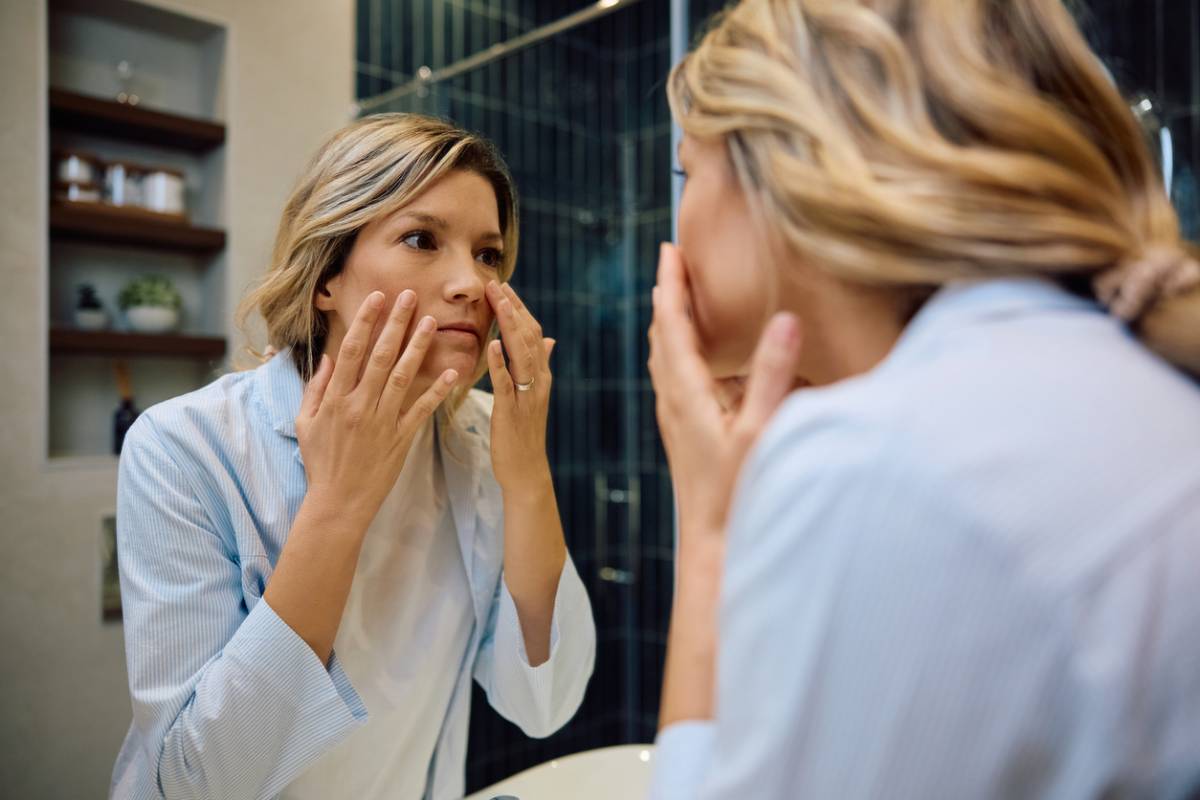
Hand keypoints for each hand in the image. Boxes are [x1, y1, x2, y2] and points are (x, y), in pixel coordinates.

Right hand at [296, 289, 458, 524]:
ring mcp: (381, 422)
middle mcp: (359, 406)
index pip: (351, 350)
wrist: (338, 503)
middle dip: (395, 323)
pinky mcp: (400, 440)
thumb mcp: (305, 424)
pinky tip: (452, 371)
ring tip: (431, 322)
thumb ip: (316, 389)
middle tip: (410, 296)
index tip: (378, 298)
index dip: (365, 321)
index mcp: (335, 399)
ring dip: (418, 348)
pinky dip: (437, 391)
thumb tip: (328, 358)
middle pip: (379, 356)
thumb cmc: (321, 463)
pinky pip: (421, 410)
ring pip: (402, 377)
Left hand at [484, 280, 554, 494]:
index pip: (532, 333)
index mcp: (540, 375)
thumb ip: (539, 365)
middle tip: (496, 283)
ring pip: (521, 354)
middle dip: (513, 309)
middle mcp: (538, 381)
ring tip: (498, 302)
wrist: (527, 471)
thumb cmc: (524, 434)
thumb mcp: (532, 396)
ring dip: (509, 326)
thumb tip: (549, 339)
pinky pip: (506, 384)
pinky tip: (491, 344)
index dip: (519, 308)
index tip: (504, 285)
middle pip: (528, 337)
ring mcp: (527, 396)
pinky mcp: (511, 412)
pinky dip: (499, 363)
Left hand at [650, 242, 802, 728]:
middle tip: (672, 261)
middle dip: (666, 295)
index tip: (669, 250)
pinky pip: (671, 381)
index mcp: (687, 394)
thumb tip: (785, 320)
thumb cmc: (737, 493)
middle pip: (661, 335)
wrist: (712, 545)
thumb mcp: (762, 432)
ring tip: (676, 298)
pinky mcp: (683, 436)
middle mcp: (673, 402)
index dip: (671, 284)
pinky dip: (675, 354)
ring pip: (663, 358)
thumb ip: (773, 375)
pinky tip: (688, 361)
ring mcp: (675, 420)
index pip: (672, 324)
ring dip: (668, 323)